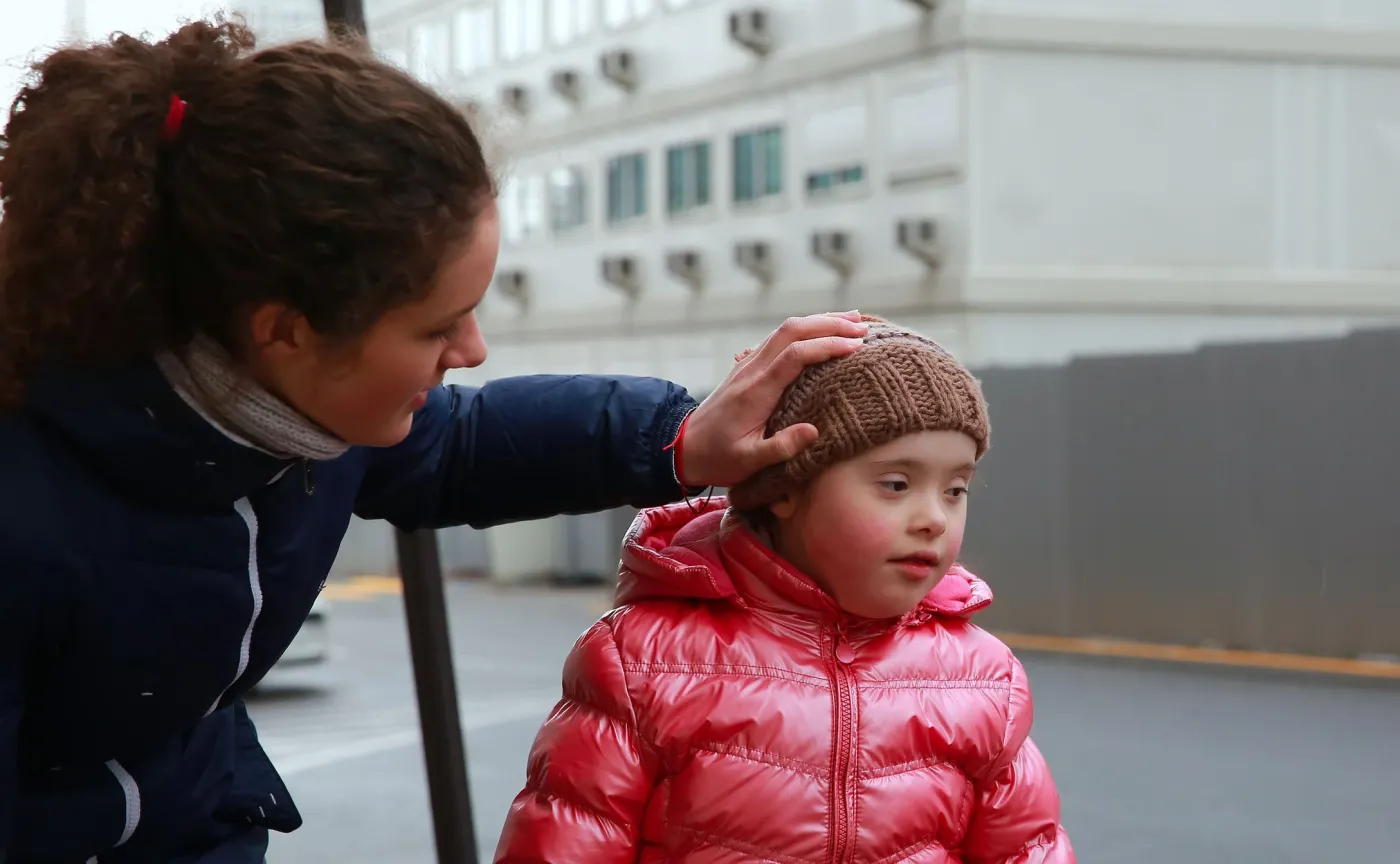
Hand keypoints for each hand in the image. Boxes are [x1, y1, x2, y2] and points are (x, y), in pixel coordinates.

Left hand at [678, 312, 868, 488]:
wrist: (684, 447)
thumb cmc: (718, 458)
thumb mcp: (748, 462)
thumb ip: (780, 448)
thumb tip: (813, 432)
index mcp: (756, 390)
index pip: (795, 355)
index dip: (827, 346)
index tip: (856, 346)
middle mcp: (752, 369)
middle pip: (792, 330)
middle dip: (829, 324)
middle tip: (863, 328)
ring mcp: (748, 364)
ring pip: (785, 330)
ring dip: (819, 321)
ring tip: (853, 321)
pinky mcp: (748, 367)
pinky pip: (779, 338)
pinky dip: (805, 330)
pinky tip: (822, 332)